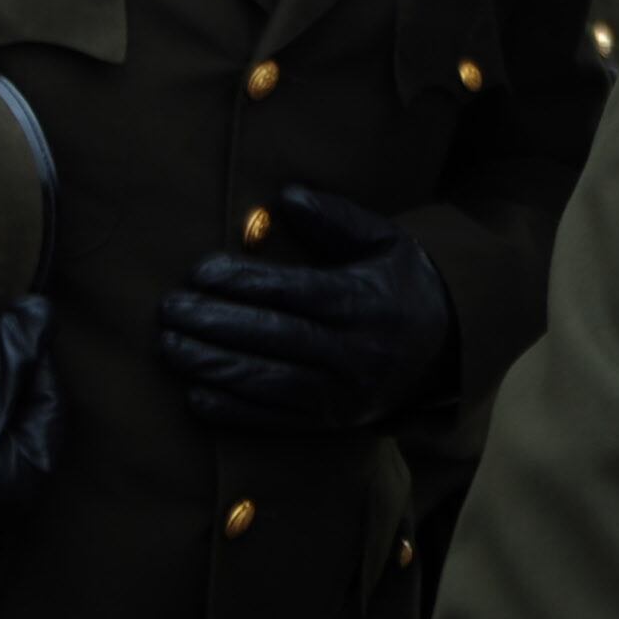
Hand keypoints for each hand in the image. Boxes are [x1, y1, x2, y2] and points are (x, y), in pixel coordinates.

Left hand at [155, 187, 451, 432]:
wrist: (450, 347)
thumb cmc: (401, 283)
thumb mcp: (383, 240)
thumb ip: (335, 218)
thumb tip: (285, 196)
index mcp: (364, 303)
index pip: (292, 292)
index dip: (241, 283)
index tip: (199, 271)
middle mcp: (354, 353)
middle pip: (273, 337)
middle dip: (214, 323)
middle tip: (169, 309)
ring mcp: (343, 394)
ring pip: (268, 382)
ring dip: (212, 366)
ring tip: (169, 347)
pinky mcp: (332, 422)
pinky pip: (275, 420)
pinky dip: (232, 410)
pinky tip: (196, 394)